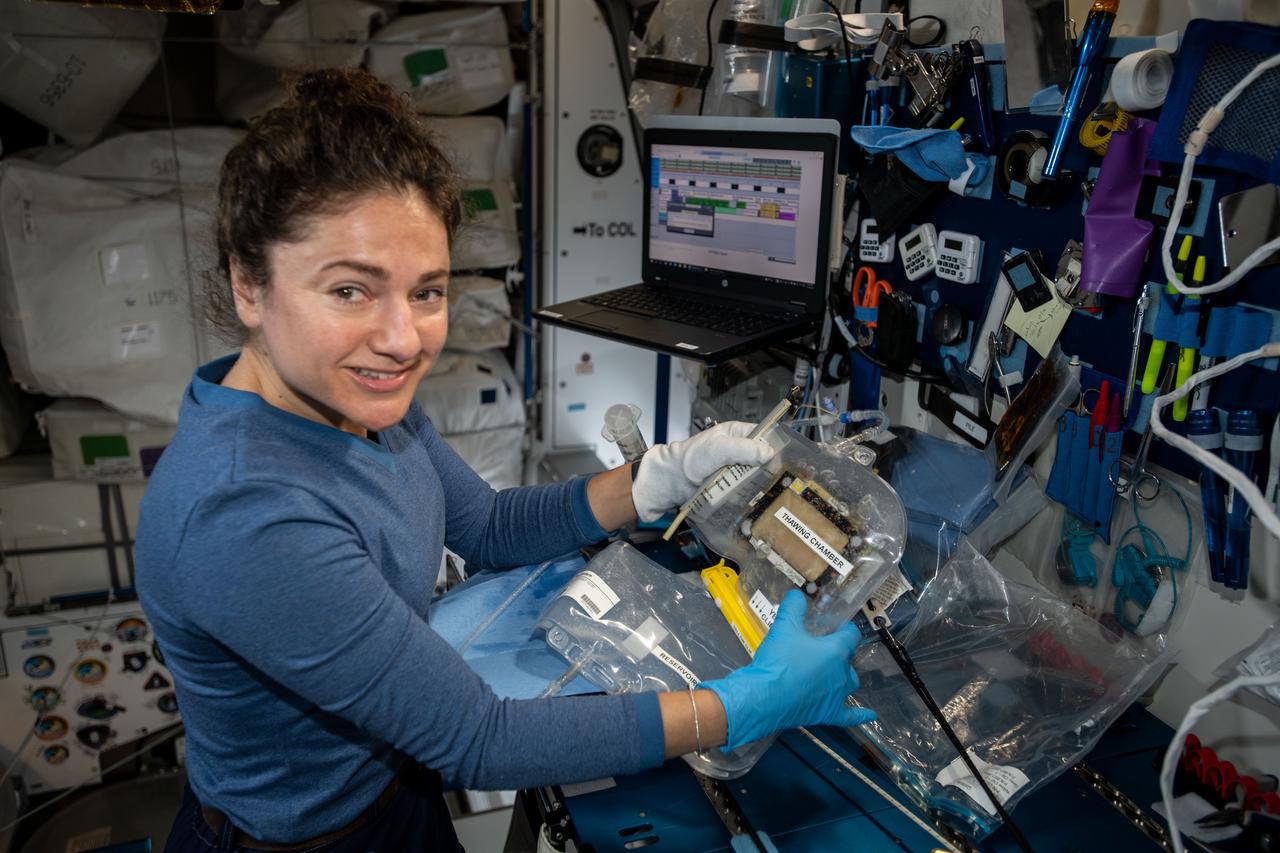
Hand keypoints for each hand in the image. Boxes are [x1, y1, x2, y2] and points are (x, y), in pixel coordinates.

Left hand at [630, 422, 775, 521]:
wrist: (667, 483)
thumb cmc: (687, 460)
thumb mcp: (717, 449)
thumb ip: (743, 448)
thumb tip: (768, 452)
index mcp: (736, 433)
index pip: (764, 435)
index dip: (774, 447)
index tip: (782, 462)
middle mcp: (737, 450)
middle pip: (763, 459)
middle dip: (768, 470)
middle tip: (774, 482)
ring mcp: (732, 469)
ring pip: (756, 476)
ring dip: (758, 485)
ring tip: (764, 494)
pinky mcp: (728, 486)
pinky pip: (744, 491)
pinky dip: (747, 496)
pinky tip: (751, 501)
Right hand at [703, 590, 874, 749]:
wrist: (765, 696)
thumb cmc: (778, 661)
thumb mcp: (784, 627)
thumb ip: (793, 607)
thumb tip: (797, 595)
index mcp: (836, 651)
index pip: (851, 635)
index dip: (845, 629)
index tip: (838, 627)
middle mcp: (842, 673)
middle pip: (849, 659)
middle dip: (839, 653)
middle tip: (821, 650)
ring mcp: (837, 696)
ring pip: (850, 683)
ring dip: (844, 677)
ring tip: (832, 673)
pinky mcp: (829, 713)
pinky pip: (850, 715)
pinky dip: (860, 715)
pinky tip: (869, 715)